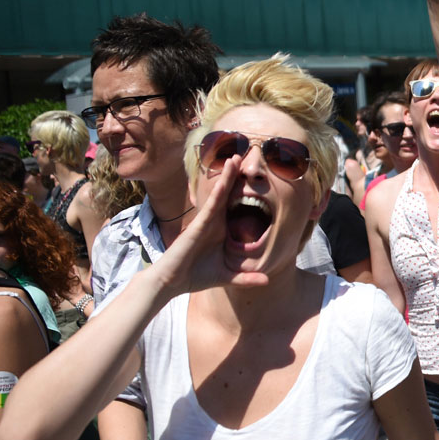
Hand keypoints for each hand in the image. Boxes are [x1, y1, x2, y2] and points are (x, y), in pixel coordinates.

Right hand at [151, 157, 268, 295]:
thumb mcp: (227, 277)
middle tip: (247, 157)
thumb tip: (267, 281)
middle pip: (228, 195)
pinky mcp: (198, 224)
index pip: (236, 208)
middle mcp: (214, 222)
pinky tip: (226, 177)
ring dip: (228, 175)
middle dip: (236, 176)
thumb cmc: (195, 277)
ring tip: (236, 157)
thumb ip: (246, 278)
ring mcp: (206, 221)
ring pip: (220, 194)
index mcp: (221, 230)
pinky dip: (219, 190)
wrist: (170, 283)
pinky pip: (212, 204)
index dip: (245, 193)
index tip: (258, 179)